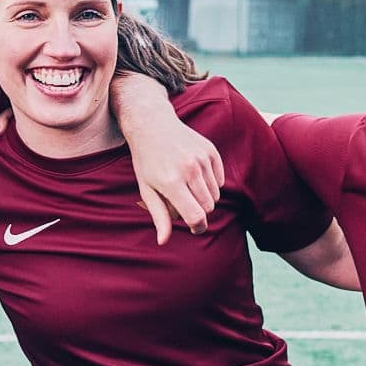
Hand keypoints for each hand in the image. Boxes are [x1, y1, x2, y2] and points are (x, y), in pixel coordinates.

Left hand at [112, 74, 223, 243]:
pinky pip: (219, 180)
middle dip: (199, 211)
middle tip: (185, 205)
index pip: (196, 215)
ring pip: (215, 194)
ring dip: (204, 197)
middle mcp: (189, 170)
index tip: (195, 229)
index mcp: (171, 182)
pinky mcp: (210, 151)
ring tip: (187, 188)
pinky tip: (195, 175)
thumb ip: (159, 216)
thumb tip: (163, 241)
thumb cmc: (146, 161)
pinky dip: (211, 184)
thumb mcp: (147, 189)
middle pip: (208, 207)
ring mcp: (202, 159)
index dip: (198, 227)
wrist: (152, 125)